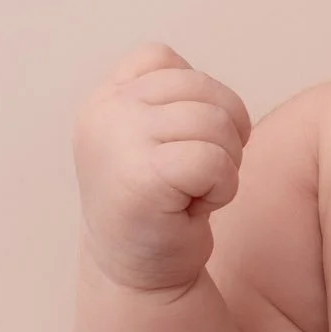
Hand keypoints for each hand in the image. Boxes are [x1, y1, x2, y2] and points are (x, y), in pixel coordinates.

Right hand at [73, 43, 253, 292]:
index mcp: (105, 99)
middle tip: (199, 173)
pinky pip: (215, 160)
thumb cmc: (160, 201)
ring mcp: (119, 142)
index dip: (198, 96)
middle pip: (202, 88)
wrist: (138, 273)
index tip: (183, 140)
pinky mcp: (142, 177)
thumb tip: (214, 92)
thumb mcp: (153, 134)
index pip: (164, 58)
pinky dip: (222, 187)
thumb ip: (169, 97)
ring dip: (225, 162)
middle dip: (223, 131)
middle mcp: (104, 113)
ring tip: (195, 189)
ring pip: (215, 122)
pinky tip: (195, 207)